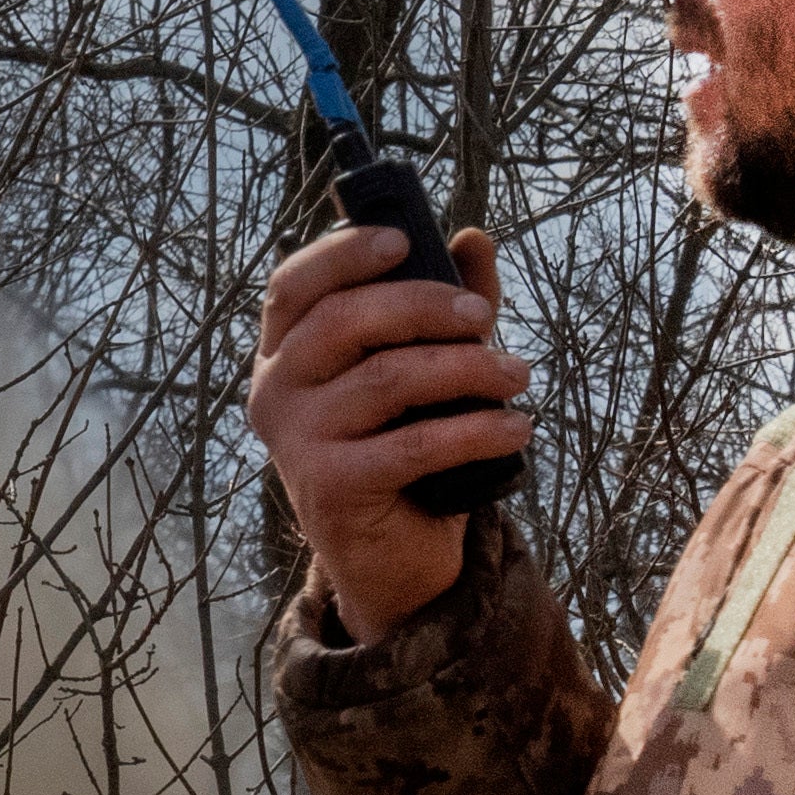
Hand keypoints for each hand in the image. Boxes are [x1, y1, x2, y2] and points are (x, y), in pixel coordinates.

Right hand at [247, 215, 531, 643]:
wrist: (390, 555)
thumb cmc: (402, 447)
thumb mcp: (422, 369)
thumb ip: (443, 306)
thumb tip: (475, 239)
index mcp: (285, 354)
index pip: (293, 286)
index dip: (344, 254)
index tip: (406, 242)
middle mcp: (276, 392)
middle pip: (344, 321)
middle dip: (425, 306)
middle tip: (484, 318)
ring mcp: (297, 442)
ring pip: (387, 379)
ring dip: (465, 369)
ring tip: (519, 375)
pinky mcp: (331, 488)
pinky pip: (413, 444)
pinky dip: (475, 432)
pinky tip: (516, 428)